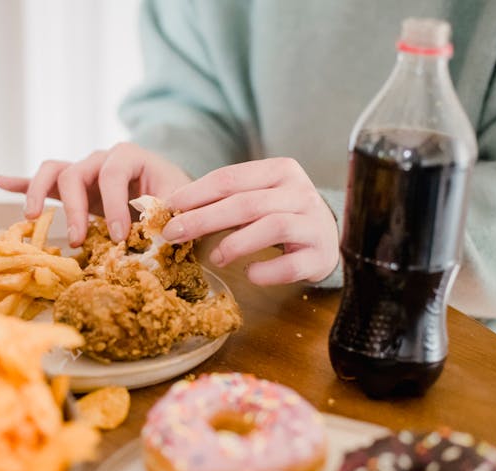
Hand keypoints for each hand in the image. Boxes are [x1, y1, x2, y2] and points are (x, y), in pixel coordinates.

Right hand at [0, 143, 190, 246]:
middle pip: (75, 172)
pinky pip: (43, 179)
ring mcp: (84, 171)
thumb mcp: (179, 204)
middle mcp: (102, 159)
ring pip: (53, 170)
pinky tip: (0, 180)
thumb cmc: (176, 199)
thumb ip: (167, 214)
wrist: (173, 196)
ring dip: (38, 192)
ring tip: (32, 217)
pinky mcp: (72, 187)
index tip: (119, 237)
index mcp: (130, 157)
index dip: (114, 205)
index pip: (113, 174)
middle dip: (74, 208)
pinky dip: (21, 180)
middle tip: (79, 240)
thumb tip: (157, 232)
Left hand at [162, 158, 338, 285]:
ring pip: (272, 227)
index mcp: (280, 170)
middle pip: (246, 203)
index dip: (196, 193)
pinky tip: (250, 273)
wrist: (327, 239)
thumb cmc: (280, 216)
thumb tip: (172, 211)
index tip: (168, 208)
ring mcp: (314, 223)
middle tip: (174, 234)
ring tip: (216, 257)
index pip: (231, 178)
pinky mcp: (320, 255)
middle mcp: (300, 192)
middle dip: (204, 219)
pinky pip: (291, 265)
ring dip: (236, 244)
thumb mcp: (256, 199)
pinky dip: (266, 271)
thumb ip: (222, 200)